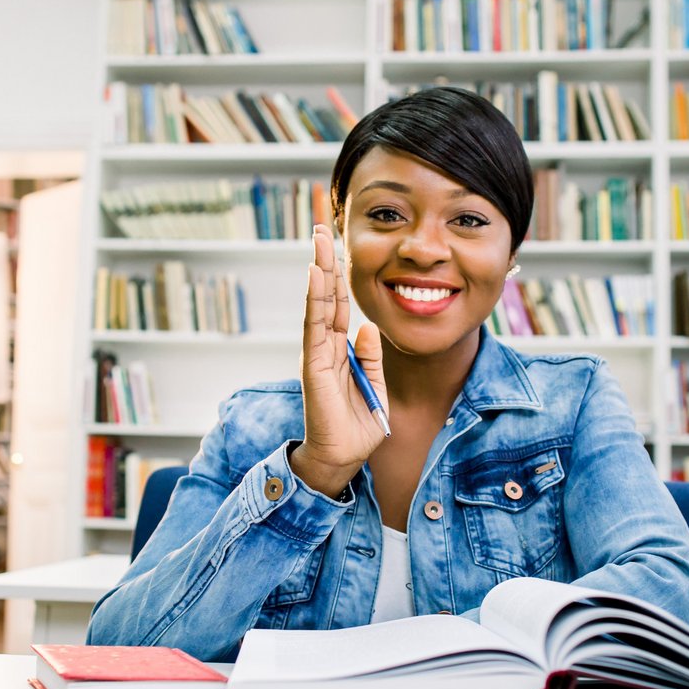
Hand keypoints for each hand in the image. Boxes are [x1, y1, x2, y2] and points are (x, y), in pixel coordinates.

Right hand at [289, 224, 388, 497]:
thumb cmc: (356, 427)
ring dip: (318, 270)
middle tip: (322, 228)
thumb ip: (371, 357)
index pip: (338, 306)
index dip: (339, 277)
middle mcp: (324, 347)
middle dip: (324, 262)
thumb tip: (369, 327)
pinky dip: (314, 299)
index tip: (338, 247)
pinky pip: (314, 326)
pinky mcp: (314, 365)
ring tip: (318, 240)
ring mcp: (317, 354)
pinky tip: (315, 274)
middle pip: (324, 296)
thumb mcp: (374, 386)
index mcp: (340, 351)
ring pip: (317, 304)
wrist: (342, 460)